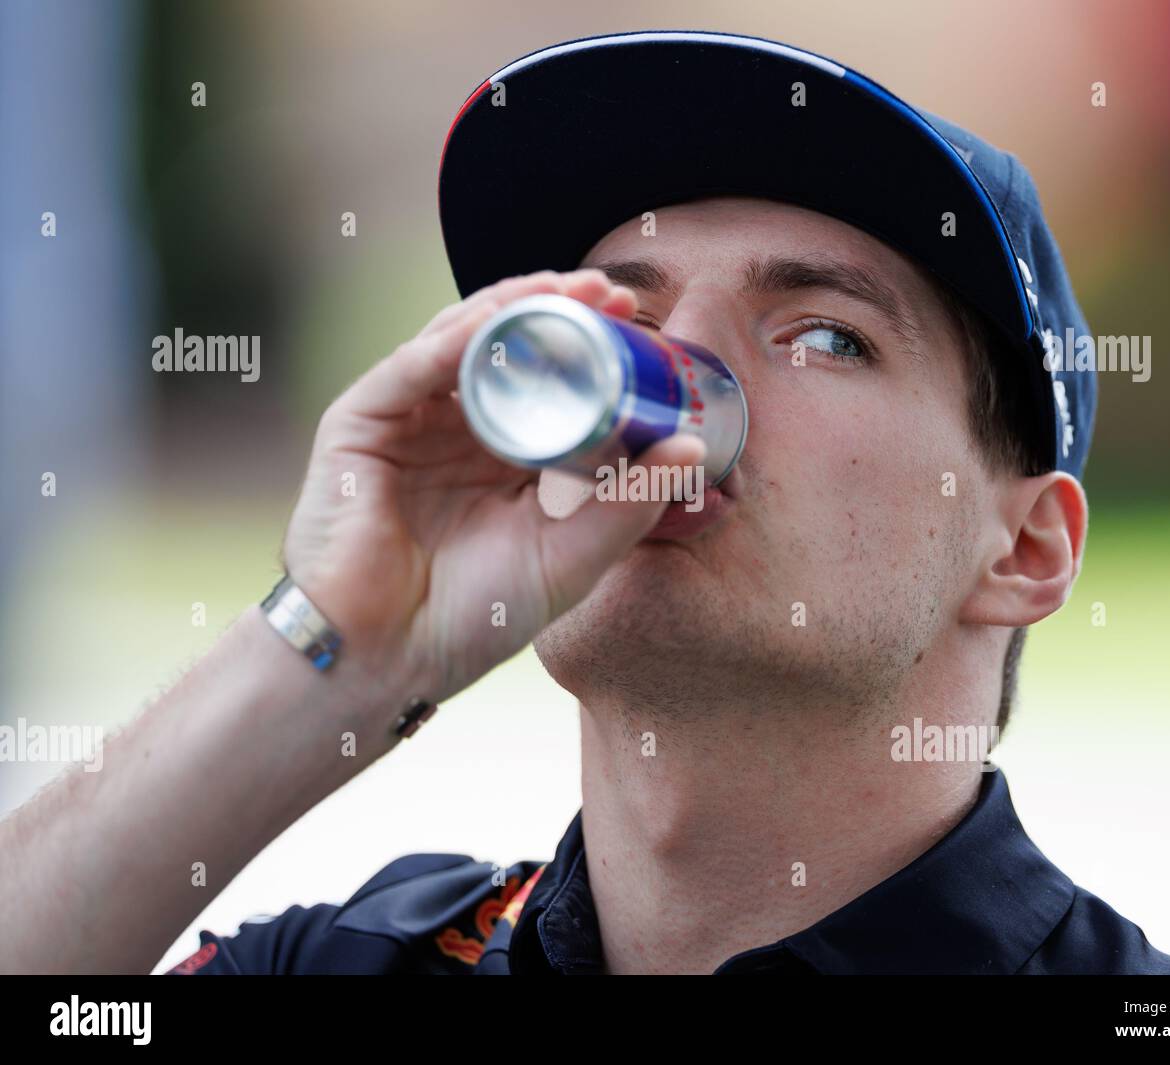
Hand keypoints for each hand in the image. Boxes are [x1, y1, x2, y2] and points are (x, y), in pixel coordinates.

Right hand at [281, 268, 704, 709]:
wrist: (385, 659)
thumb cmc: (473, 618)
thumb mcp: (572, 557)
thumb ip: (629, 505)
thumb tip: (692, 447)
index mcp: (501, 454)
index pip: (548, 379)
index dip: (589, 345)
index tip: (638, 321)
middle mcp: (454, 426)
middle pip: (508, 346)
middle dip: (558, 311)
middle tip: (612, 291)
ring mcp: (406, 419)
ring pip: (461, 340)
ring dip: (513, 308)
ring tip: (567, 289)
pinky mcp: (360, 422)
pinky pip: (410, 366)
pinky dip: (455, 339)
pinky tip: (497, 321)